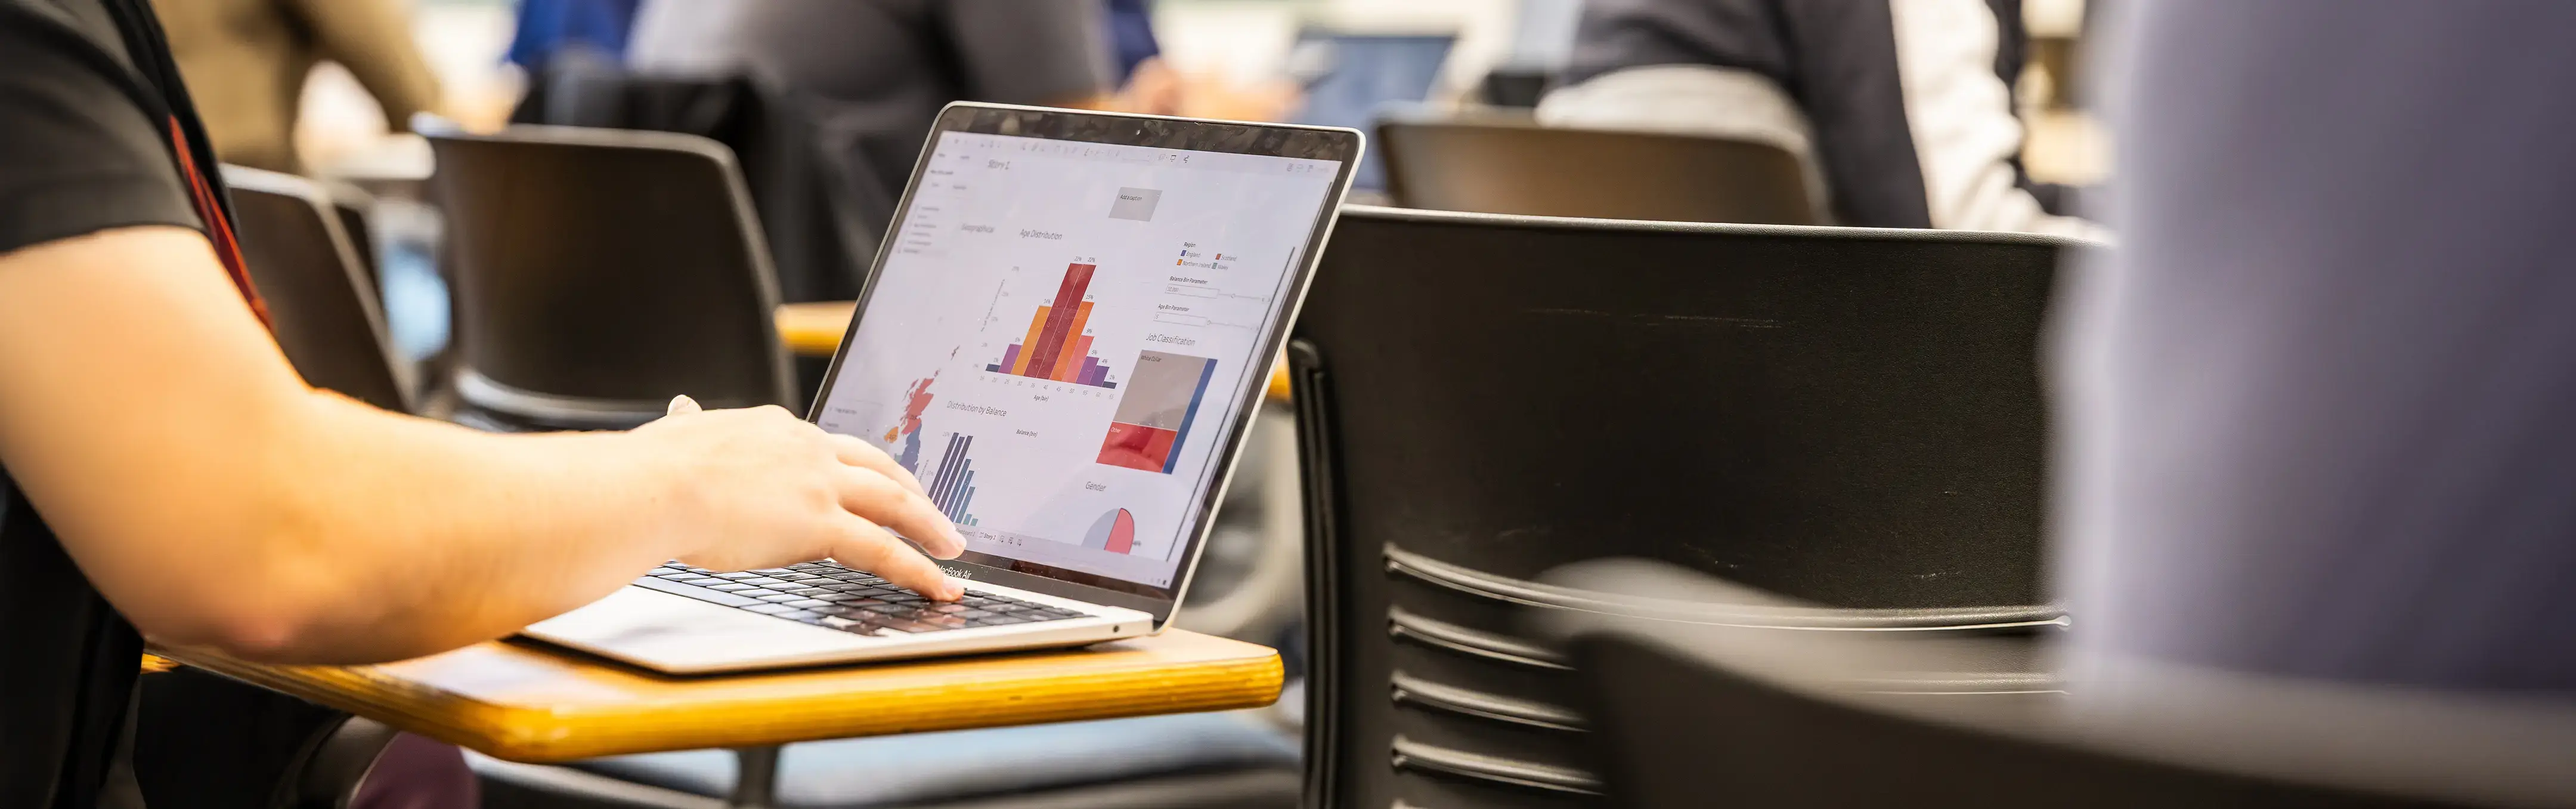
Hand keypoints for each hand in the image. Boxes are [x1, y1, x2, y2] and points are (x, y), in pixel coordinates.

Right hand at [634, 396, 965, 598]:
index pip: (832, 448)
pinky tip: (938, 585)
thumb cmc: (651, 471)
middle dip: (912, 491)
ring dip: (929, 527)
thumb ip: (690, 428)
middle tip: (935, 511)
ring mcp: (819, 484)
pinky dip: (918, 568)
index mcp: (775, 429)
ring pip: (894, 504)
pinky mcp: (821, 524)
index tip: (873, 480)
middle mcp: (807, 448)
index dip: (858, 468)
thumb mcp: (678, 435)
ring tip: (953, 547)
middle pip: (878, 468)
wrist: (653, 487)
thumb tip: (681, 410)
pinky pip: (884, 550)